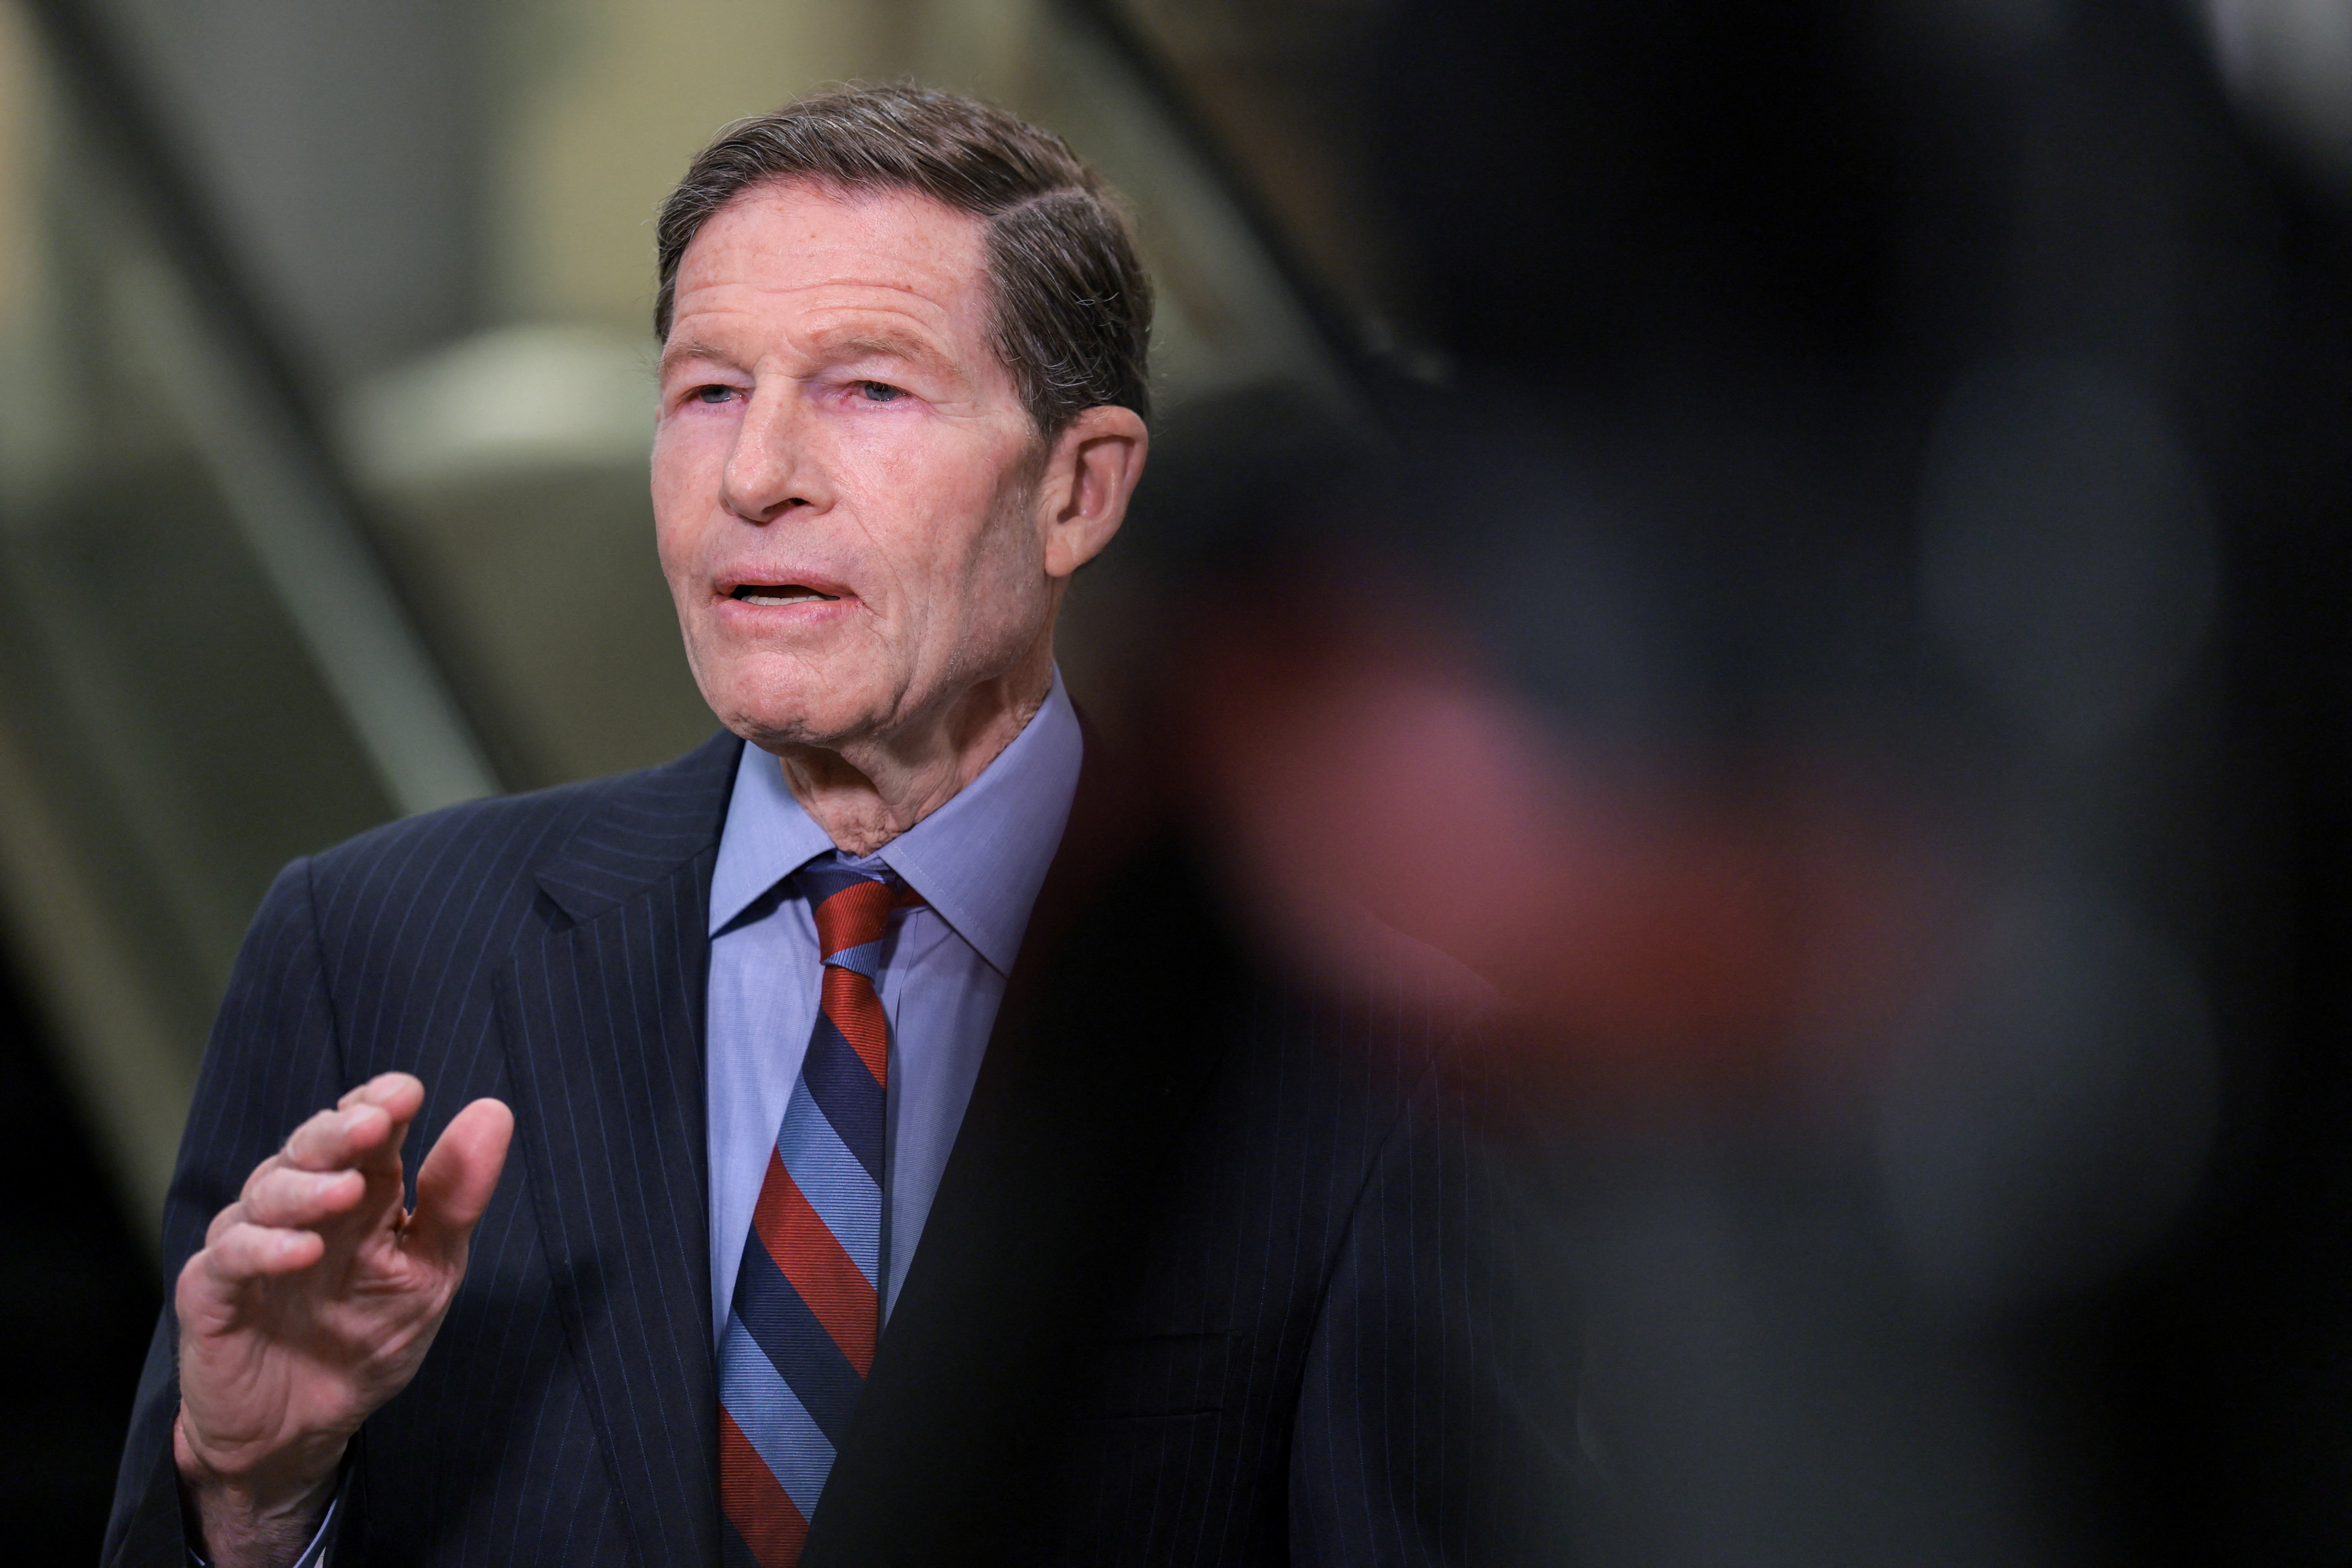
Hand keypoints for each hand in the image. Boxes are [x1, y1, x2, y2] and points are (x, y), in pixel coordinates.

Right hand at [173, 1072, 512, 1567]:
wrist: (304, 1428)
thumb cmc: (367, 1338)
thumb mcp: (430, 1268)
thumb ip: (456, 1197)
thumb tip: (494, 1112)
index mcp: (359, 1191)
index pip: (364, 1126)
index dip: (379, 1102)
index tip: (407, 1092)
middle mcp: (300, 1205)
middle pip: (312, 1147)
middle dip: (341, 1131)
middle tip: (373, 1123)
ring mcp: (251, 1243)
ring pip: (267, 1192)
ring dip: (307, 1188)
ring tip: (344, 1191)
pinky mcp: (212, 1291)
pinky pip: (231, 1258)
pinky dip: (265, 1248)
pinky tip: (300, 1250)